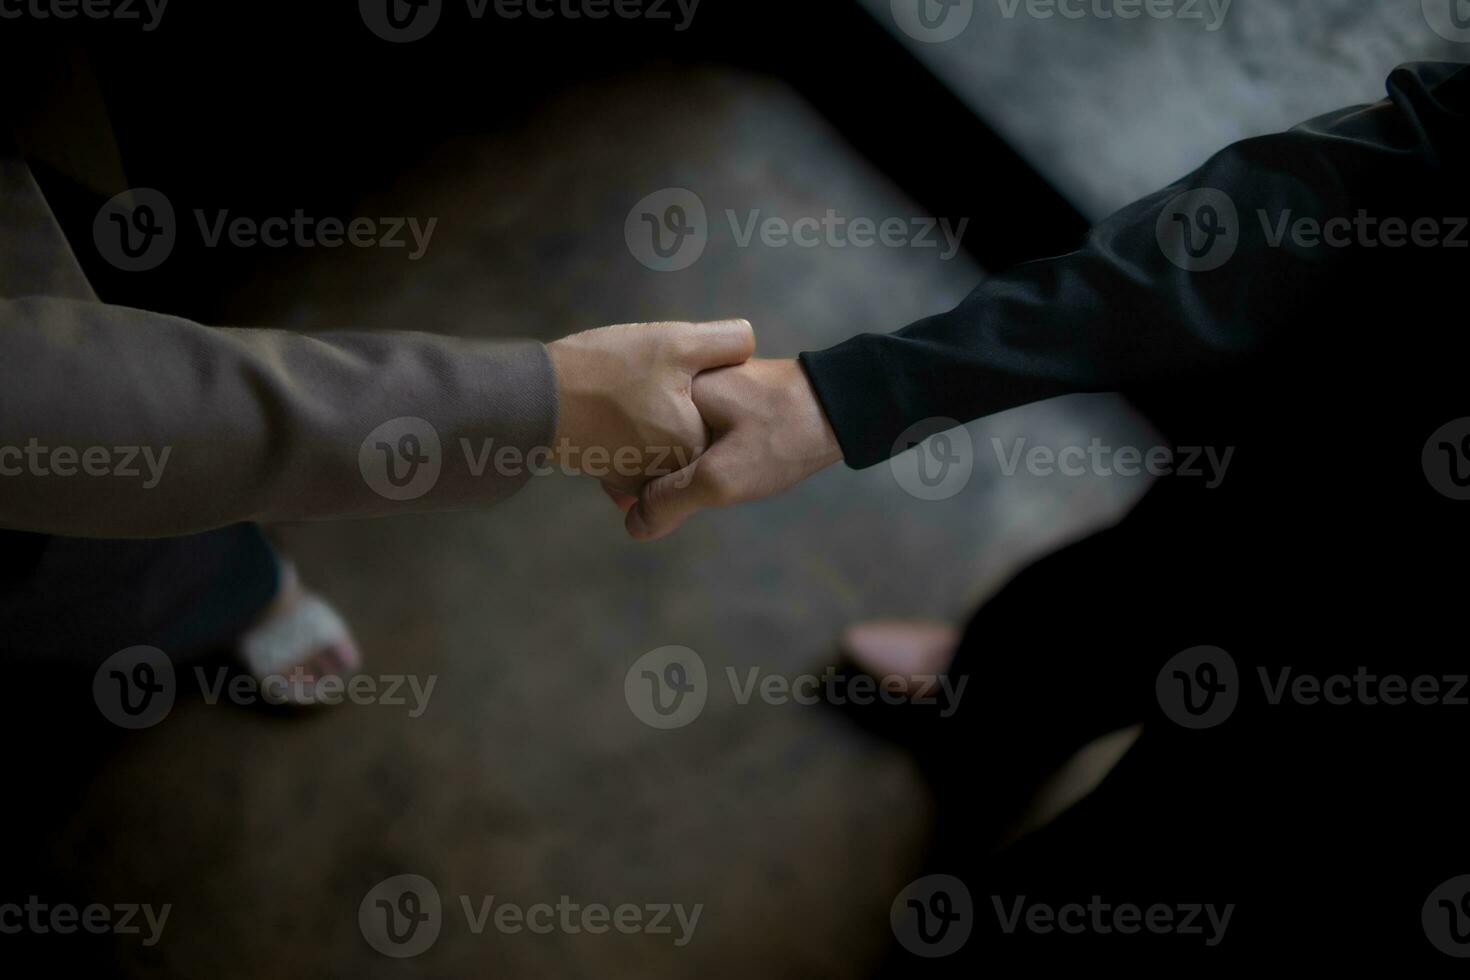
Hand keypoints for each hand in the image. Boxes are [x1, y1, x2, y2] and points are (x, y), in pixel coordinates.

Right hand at [547, 319, 754, 493]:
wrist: (535, 399)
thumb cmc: (607, 369)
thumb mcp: (676, 342)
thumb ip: (726, 341)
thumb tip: (752, 342)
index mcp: (695, 447)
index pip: (726, 418)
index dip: (713, 386)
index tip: (686, 372)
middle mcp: (671, 475)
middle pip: (695, 431)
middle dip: (685, 405)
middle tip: (650, 378)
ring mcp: (640, 480)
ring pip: (665, 442)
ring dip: (658, 419)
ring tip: (632, 388)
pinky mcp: (612, 476)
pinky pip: (638, 453)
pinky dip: (633, 431)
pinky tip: (617, 403)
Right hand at [618, 358, 843, 539]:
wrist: (845, 405)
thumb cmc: (783, 435)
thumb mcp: (723, 477)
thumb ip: (673, 500)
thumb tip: (633, 527)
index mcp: (672, 388)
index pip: (624, 438)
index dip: (619, 476)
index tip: (625, 505)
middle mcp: (684, 379)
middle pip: (642, 436)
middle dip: (641, 473)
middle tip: (651, 508)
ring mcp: (707, 385)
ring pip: (667, 435)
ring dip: (666, 467)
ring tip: (672, 497)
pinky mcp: (730, 396)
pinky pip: (692, 430)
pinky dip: (689, 455)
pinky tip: (703, 476)